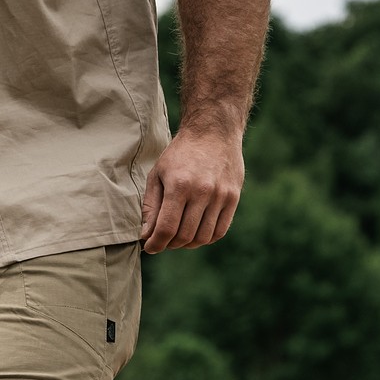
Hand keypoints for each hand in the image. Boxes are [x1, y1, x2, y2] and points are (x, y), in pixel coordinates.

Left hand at [142, 124, 244, 252]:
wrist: (213, 132)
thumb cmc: (180, 154)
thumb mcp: (157, 175)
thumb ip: (151, 207)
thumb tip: (146, 235)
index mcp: (179, 186)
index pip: (167, 229)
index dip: (155, 244)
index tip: (149, 247)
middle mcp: (202, 192)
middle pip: (184, 236)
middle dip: (169, 244)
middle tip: (162, 241)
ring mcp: (221, 195)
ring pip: (203, 237)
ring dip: (187, 244)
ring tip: (178, 237)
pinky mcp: (234, 197)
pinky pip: (220, 230)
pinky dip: (206, 238)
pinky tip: (195, 232)